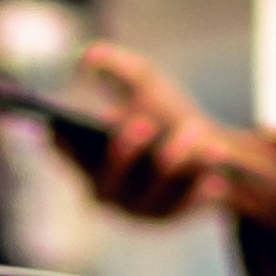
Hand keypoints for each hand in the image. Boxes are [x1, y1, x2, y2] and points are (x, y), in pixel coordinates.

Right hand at [79, 44, 275, 223]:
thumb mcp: (144, 84)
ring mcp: (137, 209)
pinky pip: (182, 207)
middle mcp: (106, 191)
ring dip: (175, 160)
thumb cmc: (168, 114)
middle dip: (124, 152)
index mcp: (88, 157)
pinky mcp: (169, 218)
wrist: (214, 151)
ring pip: (150, 194)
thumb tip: (87, 57)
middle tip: (141, 124)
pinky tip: (214, 175)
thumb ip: (116, 67)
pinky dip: (198, 190)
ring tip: (197, 132)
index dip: (61, 143)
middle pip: (106, 182)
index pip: (65, 152)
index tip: (63, 128)